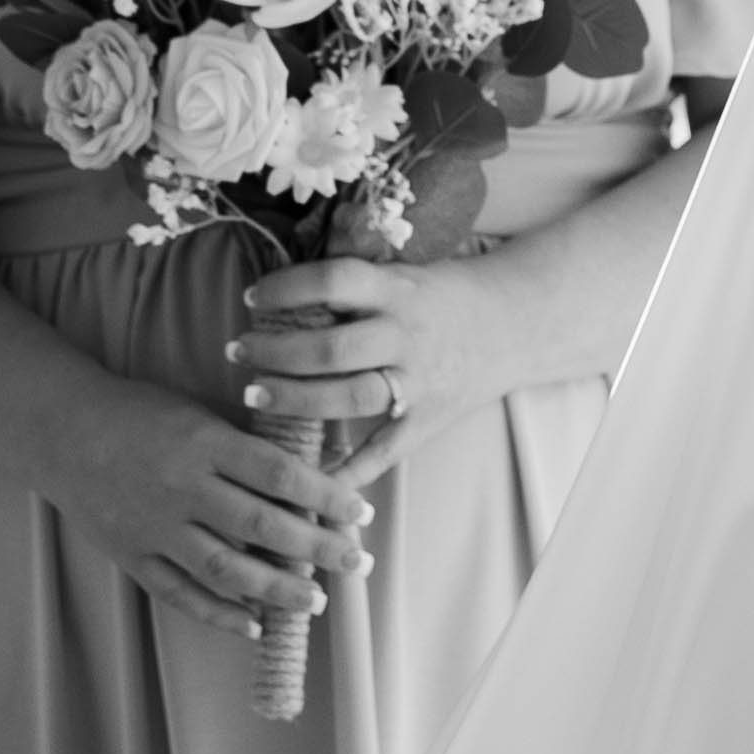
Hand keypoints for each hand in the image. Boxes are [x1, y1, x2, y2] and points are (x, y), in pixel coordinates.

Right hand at [40, 385, 370, 632]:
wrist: (63, 431)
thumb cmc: (145, 413)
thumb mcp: (203, 410)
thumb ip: (260, 439)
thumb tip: (331, 459)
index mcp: (204, 443)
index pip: (279, 474)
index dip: (326, 496)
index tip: (362, 513)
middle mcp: (182, 486)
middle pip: (260, 525)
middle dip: (316, 548)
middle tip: (357, 563)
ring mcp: (154, 525)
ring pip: (224, 566)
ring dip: (276, 589)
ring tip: (316, 602)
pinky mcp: (132, 554)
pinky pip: (179, 593)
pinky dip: (218, 614)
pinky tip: (255, 627)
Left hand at [233, 248, 518, 508]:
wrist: (518, 323)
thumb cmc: (444, 294)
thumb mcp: (404, 273)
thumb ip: (353, 284)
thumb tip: (278, 285)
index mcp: (399, 290)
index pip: (335, 281)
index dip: (287, 288)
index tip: (252, 296)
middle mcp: (408, 336)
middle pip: (332, 348)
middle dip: (276, 353)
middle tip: (236, 352)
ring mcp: (420, 381)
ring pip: (350, 397)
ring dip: (295, 400)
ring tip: (255, 395)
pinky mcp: (429, 419)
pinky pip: (384, 452)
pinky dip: (348, 472)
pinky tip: (308, 479)